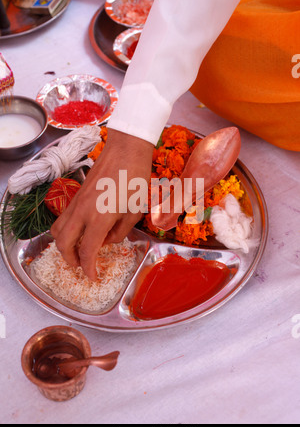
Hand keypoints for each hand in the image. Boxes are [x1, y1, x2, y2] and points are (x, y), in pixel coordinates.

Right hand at [50, 128, 153, 280]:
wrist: (126, 149)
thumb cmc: (135, 179)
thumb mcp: (135, 211)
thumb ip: (120, 232)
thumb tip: (107, 241)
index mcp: (99, 218)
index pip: (87, 252)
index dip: (89, 269)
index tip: (94, 277)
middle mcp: (82, 212)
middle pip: (62, 243)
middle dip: (70, 260)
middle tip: (82, 266)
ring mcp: (76, 202)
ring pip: (57, 230)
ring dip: (64, 245)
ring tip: (78, 250)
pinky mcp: (76, 195)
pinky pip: (63, 218)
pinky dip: (66, 230)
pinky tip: (82, 231)